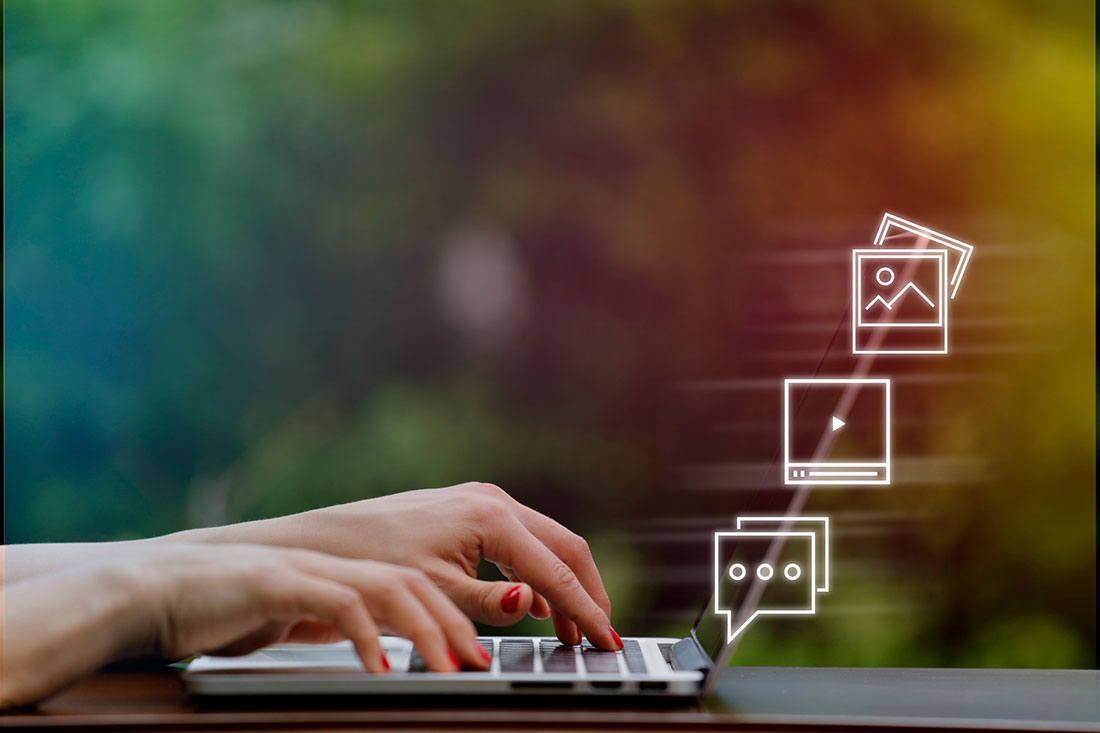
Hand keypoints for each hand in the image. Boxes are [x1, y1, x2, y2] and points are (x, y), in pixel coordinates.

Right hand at [1, 544, 487, 707]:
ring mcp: (315, 567)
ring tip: (448, 670)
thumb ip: (361, 622)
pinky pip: (336, 605)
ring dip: (425, 631)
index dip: (465, 610)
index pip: (427, 580)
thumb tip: (414, 647)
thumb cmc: (240, 609)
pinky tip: (379, 671)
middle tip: (484, 665)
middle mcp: (342, 560)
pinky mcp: (280, 583)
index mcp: (355, 566)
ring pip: (390, 589)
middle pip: (422, 581)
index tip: (490, 651)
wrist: (163, 590)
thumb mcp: (311, 617)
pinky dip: (365, 638)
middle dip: (461, 621)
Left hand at [275, 484, 619, 649]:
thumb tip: (536, 603)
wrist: (324, 543)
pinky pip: (522, 539)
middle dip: (588, 591)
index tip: (607, 640)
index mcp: (491, 518)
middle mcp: (493, 500)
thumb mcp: (434, 592)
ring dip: (564, 582)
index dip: (587, 610)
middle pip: (565, 546)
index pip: (557, 570)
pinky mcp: (470, 508)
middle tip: (600, 636)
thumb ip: (490, 601)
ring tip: (573, 629)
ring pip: (546, 541)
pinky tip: (537, 601)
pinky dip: (539, 570)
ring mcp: (482, 500)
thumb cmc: (371, 565)